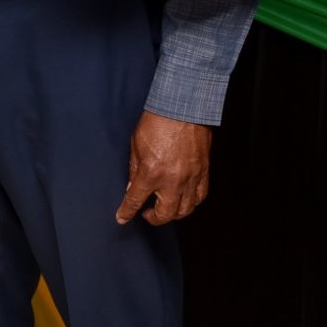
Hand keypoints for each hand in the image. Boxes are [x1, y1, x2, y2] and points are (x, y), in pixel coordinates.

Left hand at [117, 111, 211, 225]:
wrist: (183, 107)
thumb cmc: (157, 121)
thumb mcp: (136, 145)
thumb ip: (134, 169)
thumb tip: (132, 187)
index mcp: (151, 173)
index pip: (135, 200)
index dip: (127, 212)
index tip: (122, 218)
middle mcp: (172, 181)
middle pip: (165, 214)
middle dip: (153, 218)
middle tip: (146, 213)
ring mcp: (190, 178)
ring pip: (185, 210)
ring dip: (173, 214)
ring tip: (165, 208)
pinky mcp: (203, 172)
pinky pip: (200, 196)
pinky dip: (191, 202)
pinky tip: (184, 199)